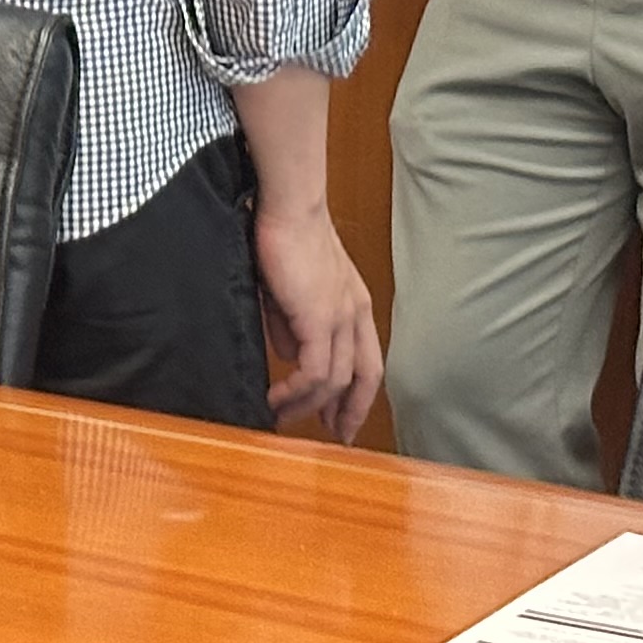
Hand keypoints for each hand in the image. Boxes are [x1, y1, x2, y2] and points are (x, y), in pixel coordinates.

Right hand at [255, 198, 383, 442]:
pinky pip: (315, 371)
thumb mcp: (289, 288)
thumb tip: (287, 354)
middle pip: (364, 377)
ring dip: (311, 405)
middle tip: (333, 436)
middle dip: (350, 412)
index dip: (356, 393)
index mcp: (353, 303)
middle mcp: (356, 314)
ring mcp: (342, 318)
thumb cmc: (284, 234)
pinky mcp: (321, 319)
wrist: (288, 206)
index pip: (365, 360)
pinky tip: (277, 397)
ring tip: (284, 416)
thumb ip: (291, 322)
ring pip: (336, 380)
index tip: (340, 417)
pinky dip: (297, 391)